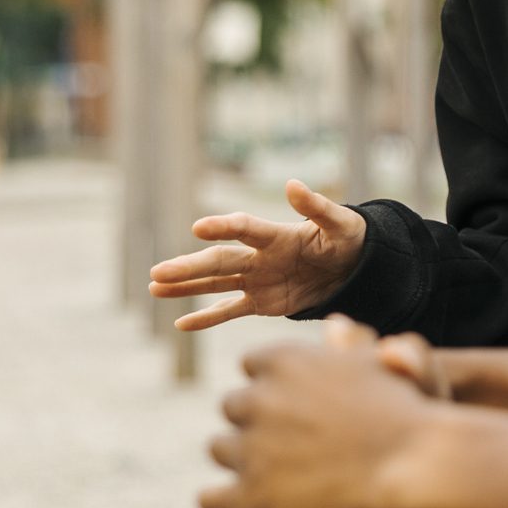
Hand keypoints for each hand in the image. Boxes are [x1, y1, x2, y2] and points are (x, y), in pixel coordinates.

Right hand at [148, 179, 367, 329]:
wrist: (354, 267)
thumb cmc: (348, 239)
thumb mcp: (340, 224)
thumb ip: (317, 207)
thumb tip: (293, 184)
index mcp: (276, 235)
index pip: (245, 228)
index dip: (224, 226)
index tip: (198, 228)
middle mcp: (259, 256)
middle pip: (220, 260)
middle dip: (189, 267)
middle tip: (158, 272)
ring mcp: (258, 279)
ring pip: (216, 284)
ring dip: (186, 286)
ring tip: (154, 287)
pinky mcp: (262, 302)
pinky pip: (230, 311)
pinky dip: (207, 318)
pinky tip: (181, 323)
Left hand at [200, 323, 437, 507]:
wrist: (418, 466)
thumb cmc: (408, 412)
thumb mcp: (382, 364)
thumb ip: (352, 343)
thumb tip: (333, 324)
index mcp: (284, 359)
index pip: (253, 366)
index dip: (274, 386)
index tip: (294, 404)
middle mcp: (258, 398)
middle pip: (233, 407)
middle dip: (255, 422)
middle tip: (285, 444)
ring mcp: (252, 448)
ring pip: (221, 449)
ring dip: (243, 460)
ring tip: (276, 476)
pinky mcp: (251, 496)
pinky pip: (213, 498)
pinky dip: (226, 501)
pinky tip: (248, 504)